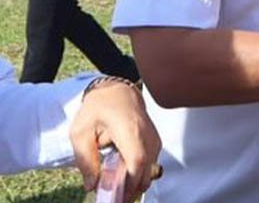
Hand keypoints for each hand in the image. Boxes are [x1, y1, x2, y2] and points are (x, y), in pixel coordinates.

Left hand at [72, 79, 161, 202]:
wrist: (117, 90)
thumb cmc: (98, 108)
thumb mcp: (81, 133)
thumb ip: (86, 160)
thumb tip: (92, 186)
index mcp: (128, 129)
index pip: (137, 161)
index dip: (130, 183)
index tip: (117, 198)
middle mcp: (147, 134)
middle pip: (147, 171)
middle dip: (131, 190)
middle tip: (113, 199)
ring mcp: (154, 138)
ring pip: (150, 170)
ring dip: (134, 183)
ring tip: (115, 189)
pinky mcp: (155, 141)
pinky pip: (150, 164)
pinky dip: (138, 174)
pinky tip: (122, 176)